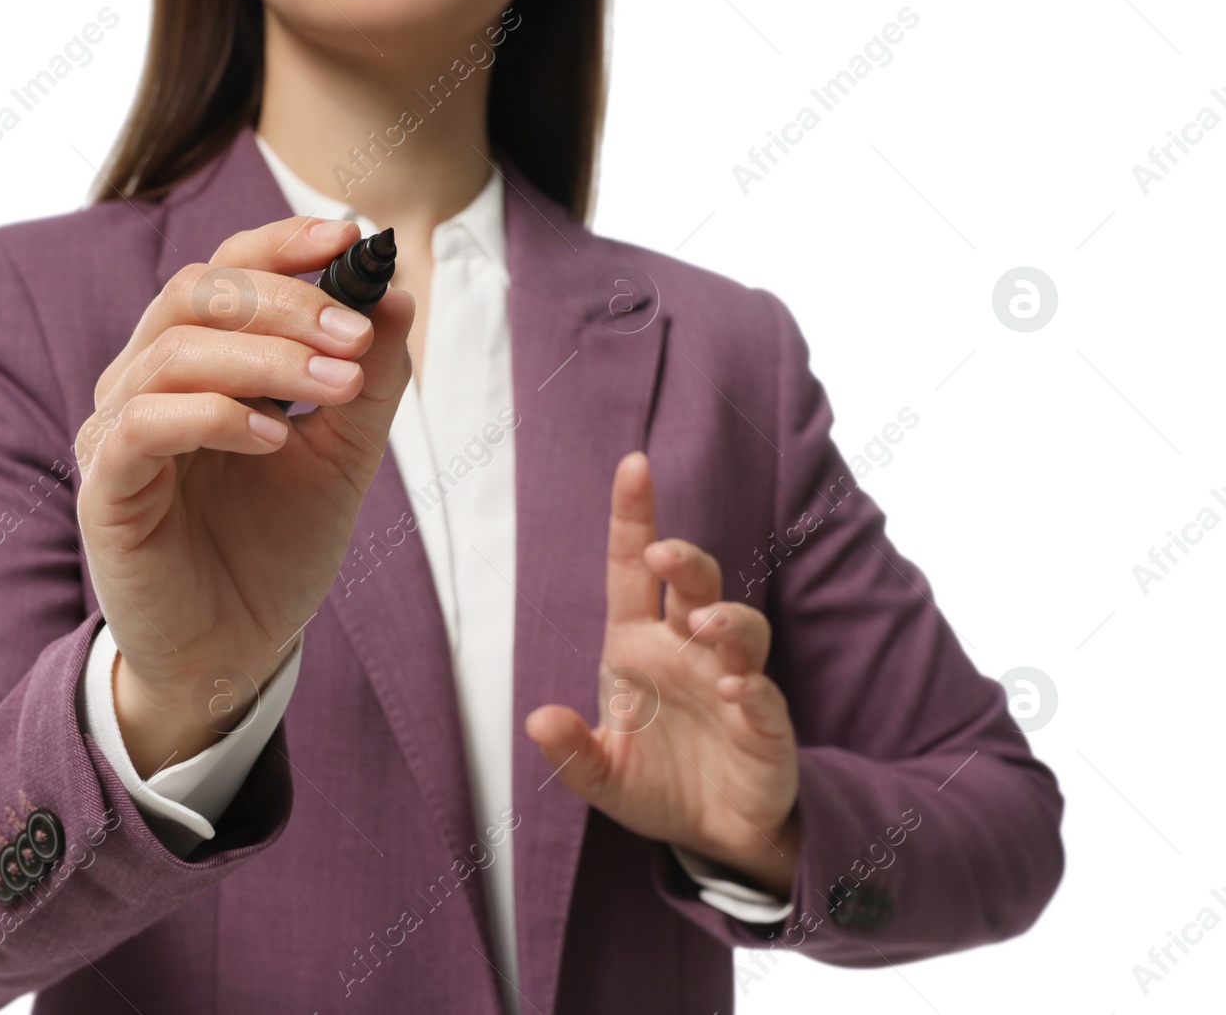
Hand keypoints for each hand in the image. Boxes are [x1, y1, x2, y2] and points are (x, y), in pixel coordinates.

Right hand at [76, 217, 414, 773]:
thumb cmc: (275, 551)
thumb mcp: (342, 458)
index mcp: (198, 363)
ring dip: (266, 357)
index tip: (351, 238)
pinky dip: (215, 416)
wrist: (236, 651)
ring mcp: (116, 434)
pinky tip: (276, 438)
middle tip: (355, 336)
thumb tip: (395, 295)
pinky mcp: (104, 490)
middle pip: (196, 294)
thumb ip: (366, 383)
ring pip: (172, 351)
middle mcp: (145, 383)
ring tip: (336, 386)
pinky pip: (143, 425)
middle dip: (285, 302)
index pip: (226, 272)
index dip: (281, 245)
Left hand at [525, 453, 801, 894]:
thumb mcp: (600, 774)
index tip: (633, 465)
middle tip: (666, 554)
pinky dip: (750, 688)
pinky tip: (733, 687)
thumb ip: (570, 751)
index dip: (635, 519)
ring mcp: (731, 681)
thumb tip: (537, 719)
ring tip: (707, 623)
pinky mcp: (764, 724)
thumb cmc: (656, 782)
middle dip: (686, 563)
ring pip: (739, 629)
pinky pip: (763, 695)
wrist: (712, 835)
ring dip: (727, 619)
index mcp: (639, 646)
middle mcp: (687, 651)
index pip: (633, 571)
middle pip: (695, 586)